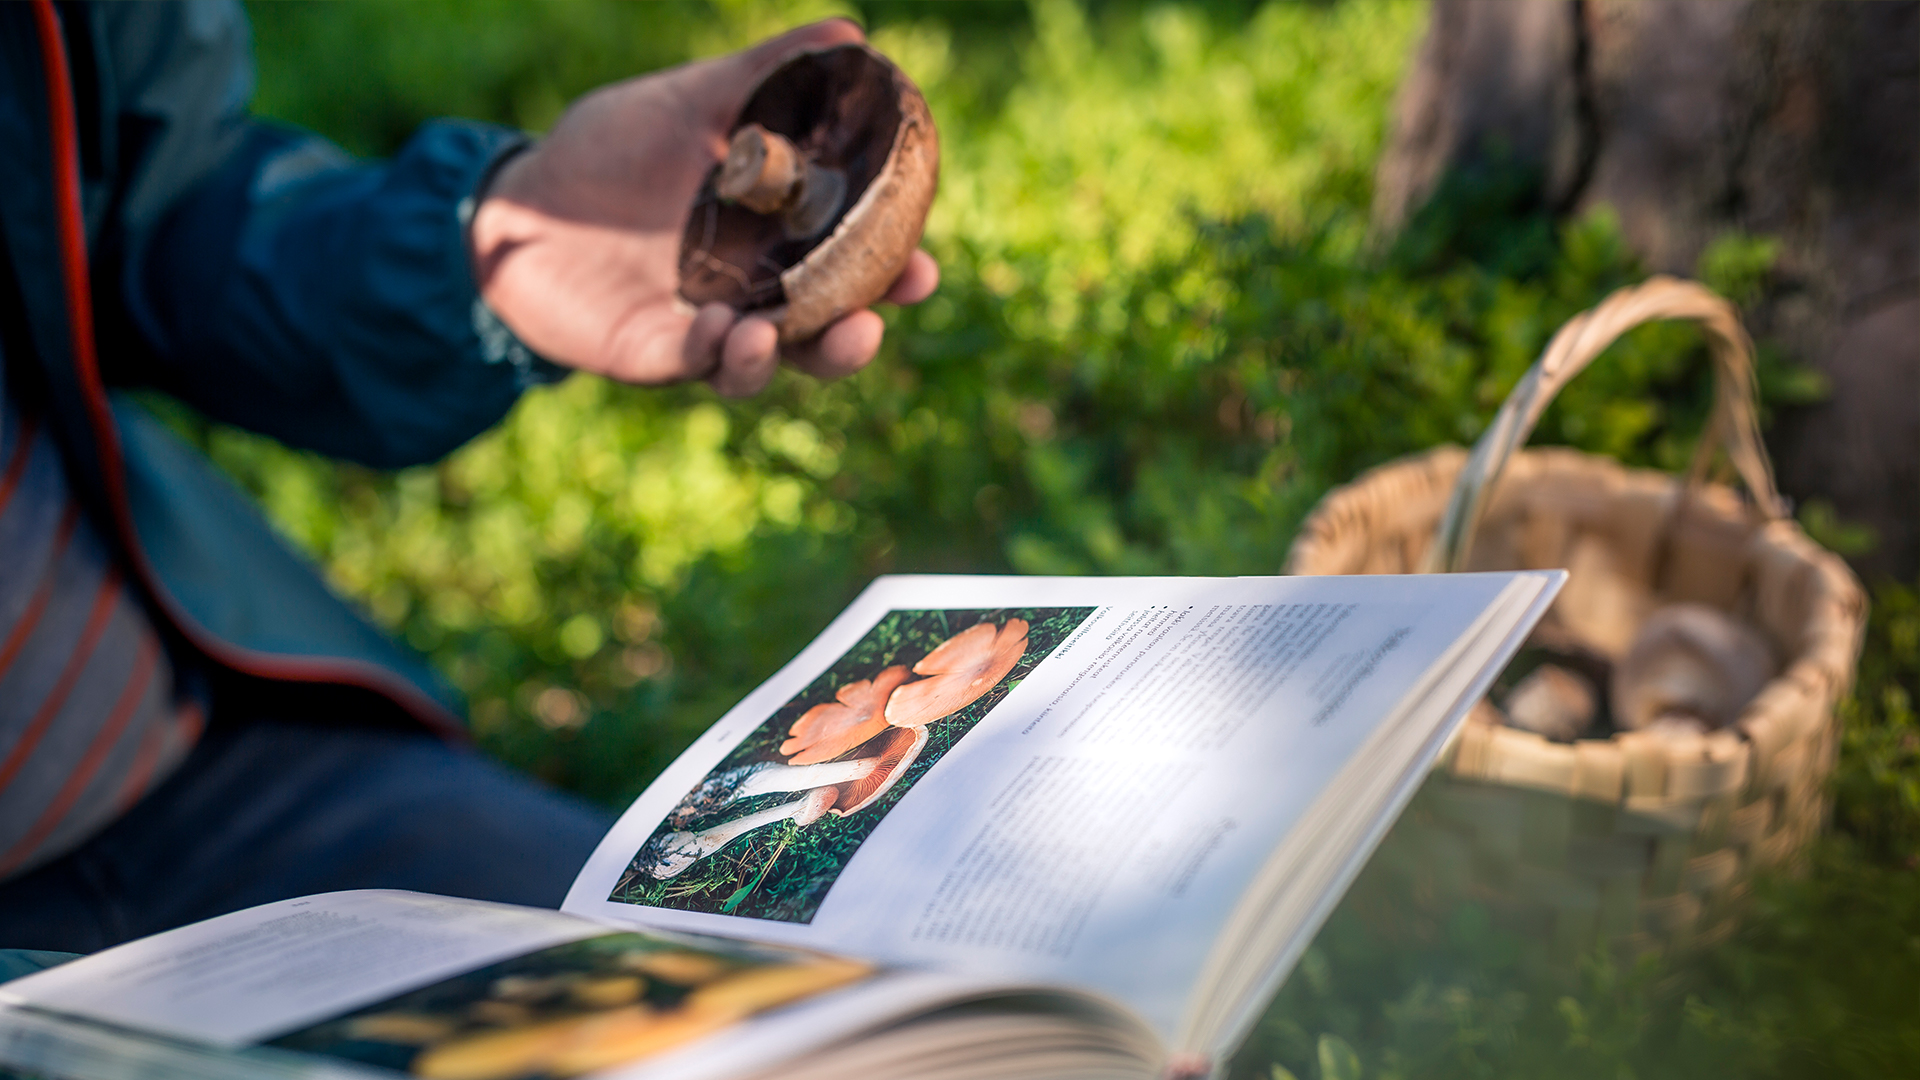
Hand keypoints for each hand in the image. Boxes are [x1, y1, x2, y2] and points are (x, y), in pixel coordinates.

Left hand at [468, 20, 939, 396]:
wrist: (517, 195)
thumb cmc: (610, 152)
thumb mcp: (691, 103)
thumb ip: (764, 75)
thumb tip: (852, 36)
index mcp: (772, 246)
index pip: (847, 269)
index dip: (891, 275)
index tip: (922, 267)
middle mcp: (746, 298)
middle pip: (816, 334)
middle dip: (850, 337)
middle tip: (872, 322)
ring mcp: (698, 331)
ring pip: (757, 363)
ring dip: (776, 355)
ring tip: (774, 331)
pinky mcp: (644, 352)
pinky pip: (686, 364)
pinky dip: (708, 352)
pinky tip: (719, 326)